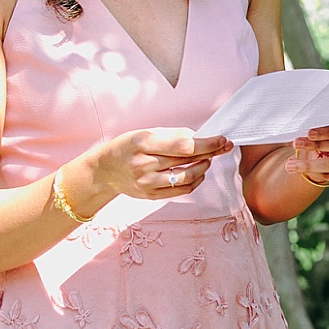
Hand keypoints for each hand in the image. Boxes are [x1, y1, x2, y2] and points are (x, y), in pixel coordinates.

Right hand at [94, 128, 232, 200]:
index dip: (207, 144)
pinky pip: (181, 191)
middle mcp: (144, 164)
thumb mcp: (146, 133)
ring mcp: (147, 183)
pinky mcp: (150, 195)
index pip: (183, 146)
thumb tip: (200, 137)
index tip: (222, 140)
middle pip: (187, 161)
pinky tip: (198, 173)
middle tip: (223, 147)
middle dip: (210, 153)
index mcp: (143, 143)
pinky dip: (195, 181)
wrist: (105, 170)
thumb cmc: (128, 147)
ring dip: (203, 168)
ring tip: (207, 160)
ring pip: (187, 179)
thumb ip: (173, 135)